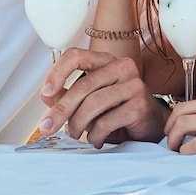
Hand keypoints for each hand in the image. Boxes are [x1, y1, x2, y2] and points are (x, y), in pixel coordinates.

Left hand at [39, 48, 168, 147]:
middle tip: (47, 127)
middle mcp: (122, 67)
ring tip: (75, 134)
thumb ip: (68, 96)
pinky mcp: (140, 105)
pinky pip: (107, 121)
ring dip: (77, 124)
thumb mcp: (90, 100)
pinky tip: (96, 139)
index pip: (76, 56)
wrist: (150, 124)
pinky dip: (95, 134)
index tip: (45, 92)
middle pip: (83, 85)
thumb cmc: (118, 109)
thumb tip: (47, 97)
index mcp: (106, 60)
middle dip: (61, 109)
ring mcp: (134, 84)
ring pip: (93, 104)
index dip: (57, 72)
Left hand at [164, 85, 195, 157]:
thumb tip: (193, 119)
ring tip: (175, 148)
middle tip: (170, 139)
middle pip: (181, 111)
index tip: (178, 130)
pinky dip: (186, 150)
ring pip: (185, 124)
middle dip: (169, 127)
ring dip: (173, 139)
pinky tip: (187, 153)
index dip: (177, 118)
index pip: (189, 103)